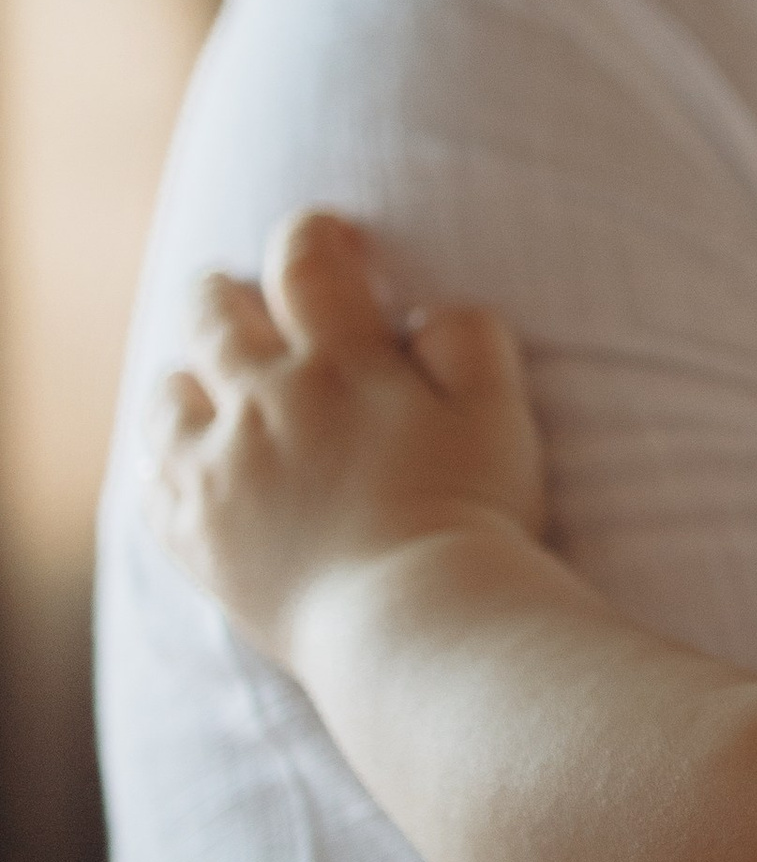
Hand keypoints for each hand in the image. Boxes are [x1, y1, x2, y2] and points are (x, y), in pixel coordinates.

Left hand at [151, 210, 544, 669]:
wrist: (415, 626)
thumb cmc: (471, 514)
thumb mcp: (499, 410)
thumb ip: (467, 339)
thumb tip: (422, 313)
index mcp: (339, 362)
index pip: (306, 261)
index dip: (313, 235)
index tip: (329, 240)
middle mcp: (261, 404)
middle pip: (214, 315)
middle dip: (226, 295)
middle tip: (240, 297)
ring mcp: (216, 474)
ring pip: (166, 395)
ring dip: (187, 379)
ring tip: (208, 387)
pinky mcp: (194, 541)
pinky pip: (151, 484)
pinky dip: (166, 465)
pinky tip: (188, 471)